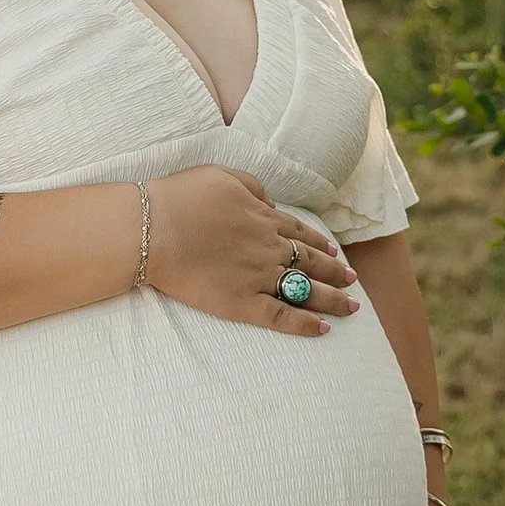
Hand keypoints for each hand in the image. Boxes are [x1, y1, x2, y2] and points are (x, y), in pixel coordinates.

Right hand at [145, 164, 357, 333]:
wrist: (152, 228)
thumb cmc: (179, 198)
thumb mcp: (222, 175)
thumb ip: (253, 187)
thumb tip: (271, 203)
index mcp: (263, 217)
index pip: (301, 233)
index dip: (320, 244)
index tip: (335, 252)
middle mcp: (268, 247)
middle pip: (311, 262)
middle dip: (335, 272)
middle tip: (352, 280)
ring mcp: (258, 276)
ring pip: (306, 290)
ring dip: (332, 299)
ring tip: (350, 307)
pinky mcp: (242, 302)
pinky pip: (282, 317)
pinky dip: (304, 325)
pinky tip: (322, 330)